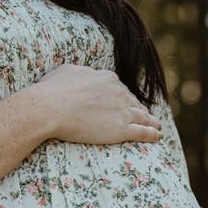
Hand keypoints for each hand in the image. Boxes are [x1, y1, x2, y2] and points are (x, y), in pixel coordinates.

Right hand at [31, 63, 161, 144]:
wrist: (50, 108)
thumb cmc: (52, 90)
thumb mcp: (67, 71)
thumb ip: (80, 72)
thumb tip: (82, 74)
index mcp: (107, 79)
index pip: (119, 89)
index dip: (123, 97)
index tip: (125, 102)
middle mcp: (119, 93)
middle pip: (133, 102)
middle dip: (139, 108)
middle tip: (145, 115)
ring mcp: (122, 111)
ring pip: (143, 116)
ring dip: (151, 121)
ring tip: (156, 126)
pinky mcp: (121, 129)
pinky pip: (143, 132)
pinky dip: (152, 134)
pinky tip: (158, 136)